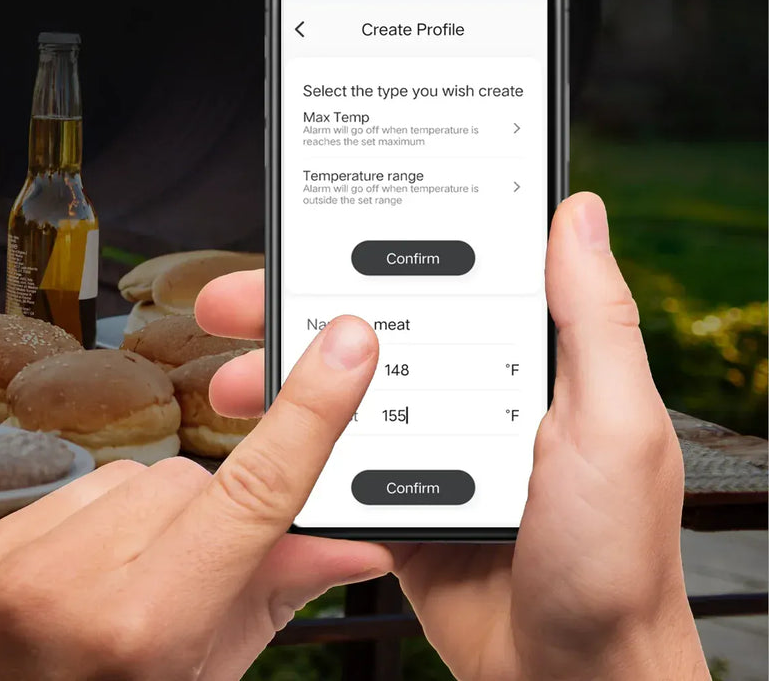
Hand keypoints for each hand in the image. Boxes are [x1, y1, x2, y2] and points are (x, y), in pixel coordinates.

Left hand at [0, 316, 390, 680]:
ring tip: (127, 599)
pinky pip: (61, 498)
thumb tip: (348, 545)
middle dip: (213, 523)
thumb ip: (266, 605)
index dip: (307, 417)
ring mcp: (5, 564)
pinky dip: (88, 529)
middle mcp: (68, 586)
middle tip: (201, 589)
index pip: (247, 496)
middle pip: (188, 483)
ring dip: (147, 522)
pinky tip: (79, 587)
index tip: (342, 349)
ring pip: (126, 481)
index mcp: (142, 632)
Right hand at [195, 192, 706, 680]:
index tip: (314, 232)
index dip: (374, 252)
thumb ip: (593, 321)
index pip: (445, 285)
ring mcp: (432, 459)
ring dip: (278, 388)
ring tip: (233, 386)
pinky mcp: (397, 513)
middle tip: (232, 305)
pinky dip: (290, 459)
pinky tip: (257, 448)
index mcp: (532, 370)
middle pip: (371, 338)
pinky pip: (329, 474)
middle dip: (293, 315)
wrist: (573, 680)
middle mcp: (476, 405)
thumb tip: (578, 216)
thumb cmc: (618, 565)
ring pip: (338, 403)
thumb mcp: (615, 427)